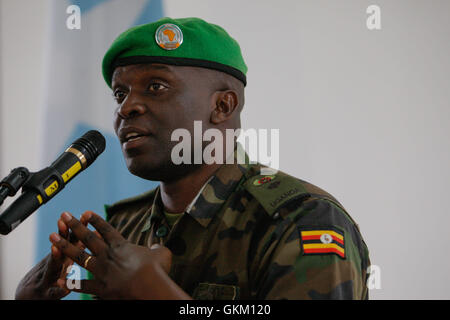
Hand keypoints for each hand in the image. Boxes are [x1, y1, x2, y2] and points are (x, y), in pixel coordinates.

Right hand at [15, 214, 84, 299]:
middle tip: (63, 220)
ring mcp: (49, 278)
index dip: (78, 228)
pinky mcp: (45, 294)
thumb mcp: (64, 261)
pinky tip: (63, 288)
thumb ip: (77, 248)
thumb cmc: (52, 277)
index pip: (73, 240)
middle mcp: (55, 265)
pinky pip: (53, 292)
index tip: (84, 216)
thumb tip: (97, 234)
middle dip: (62, 233)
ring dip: (54, 256)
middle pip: (61, 247)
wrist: (28, 296)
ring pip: (53, 266)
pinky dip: (58, 290)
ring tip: (55, 247)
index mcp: (65, 257)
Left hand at [49, 211, 172, 298]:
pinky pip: (81, 284)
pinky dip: (69, 282)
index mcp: (121, 246)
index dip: (95, 220)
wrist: (148, 287)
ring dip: (64, 246)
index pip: (106, 229)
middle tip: (63, 215)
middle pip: (87, 238)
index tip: (86, 212)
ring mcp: (102, 271)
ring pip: (79, 256)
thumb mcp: (161, 254)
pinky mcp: (100, 288)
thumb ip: (157, 248)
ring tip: (52, 238)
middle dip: (74, 226)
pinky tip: (59, 278)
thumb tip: (158, 247)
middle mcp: (108, 255)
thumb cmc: (157, 270)